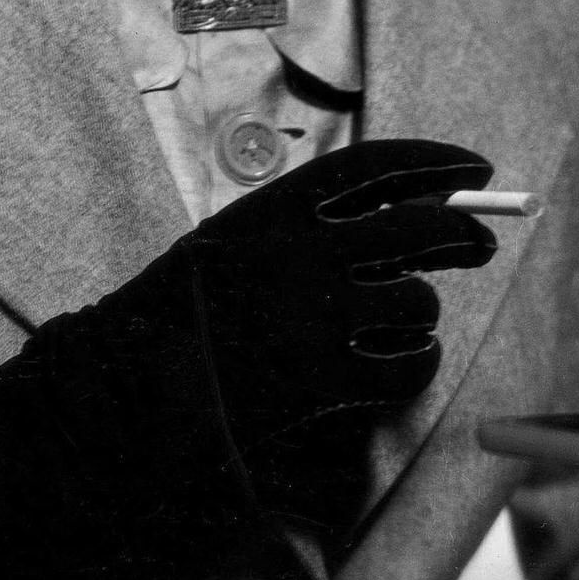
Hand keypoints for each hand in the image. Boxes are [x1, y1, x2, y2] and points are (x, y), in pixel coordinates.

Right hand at [0, 139, 496, 579]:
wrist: (96, 418)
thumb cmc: (152, 342)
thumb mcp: (213, 268)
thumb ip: (283, 242)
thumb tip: (372, 224)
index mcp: (259, 215)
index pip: (368, 168)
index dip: (432, 161)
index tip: (474, 166)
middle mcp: (289, 253)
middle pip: (410, 224)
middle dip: (458, 229)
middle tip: (482, 239)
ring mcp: (304, 318)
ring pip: (411, 299)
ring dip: (422, 311)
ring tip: (416, 318)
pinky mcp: (313, 384)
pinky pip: (397, 367)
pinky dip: (407, 367)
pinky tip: (391, 373)